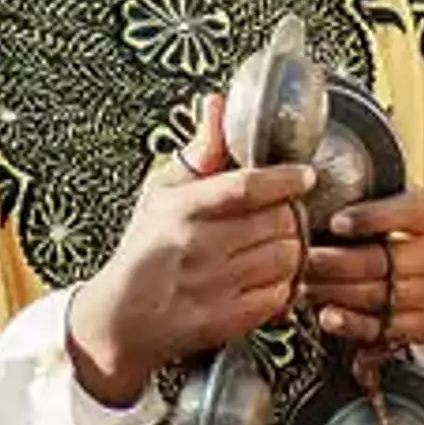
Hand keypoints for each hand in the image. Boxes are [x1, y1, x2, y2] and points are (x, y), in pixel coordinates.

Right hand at [63, 86, 316, 401]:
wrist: (119, 321)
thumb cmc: (144, 251)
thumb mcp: (162, 193)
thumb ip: (200, 151)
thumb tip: (217, 104)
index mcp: (183, 209)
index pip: (247, 187)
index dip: (284, 179)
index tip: (304, 176)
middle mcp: (198, 247)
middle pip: (277, 221)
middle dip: (292, 216)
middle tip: (288, 216)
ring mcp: (212, 287)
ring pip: (286, 258)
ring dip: (293, 250)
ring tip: (280, 246)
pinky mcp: (224, 321)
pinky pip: (279, 296)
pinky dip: (286, 286)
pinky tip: (273, 278)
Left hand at [300, 185, 423, 358]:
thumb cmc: (411, 236)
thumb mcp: (405, 205)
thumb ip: (373, 197)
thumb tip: (320, 184)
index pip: (405, 213)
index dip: (369, 218)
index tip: (335, 222)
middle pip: (382, 260)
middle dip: (337, 261)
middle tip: (305, 258)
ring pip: (377, 295)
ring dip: (335, 292)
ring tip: (304, 285)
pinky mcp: (420, 327)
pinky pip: (381, 328)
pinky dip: (351, 324)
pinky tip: (327, 316)